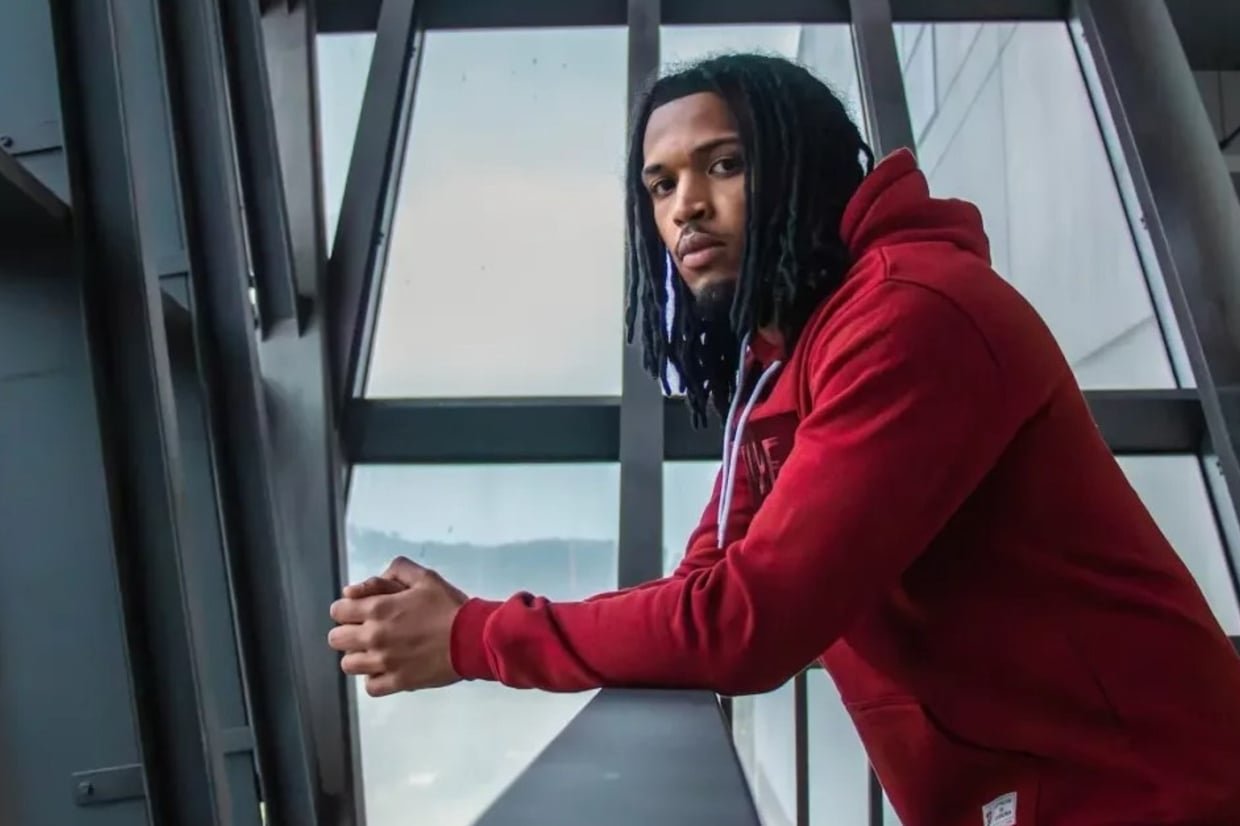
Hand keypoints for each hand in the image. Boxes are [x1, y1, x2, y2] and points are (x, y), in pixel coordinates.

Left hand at [327, 557, 468, 695]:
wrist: (473, 638)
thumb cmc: (449, 606)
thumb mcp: (425, 578)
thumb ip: (394, 571)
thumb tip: (358, 588)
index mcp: (378, 608)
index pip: (338, 611)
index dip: (347, 609)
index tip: (361, 610)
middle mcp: (374, 636)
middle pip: (336, 639)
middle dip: (349, 632)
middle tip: (369, 630)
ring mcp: (384, 662)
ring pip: (348, 664)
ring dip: (359, 656)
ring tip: (377, 651)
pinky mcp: (397, 682)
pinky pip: (370, 686)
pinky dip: (375, 678)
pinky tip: (387, 669)